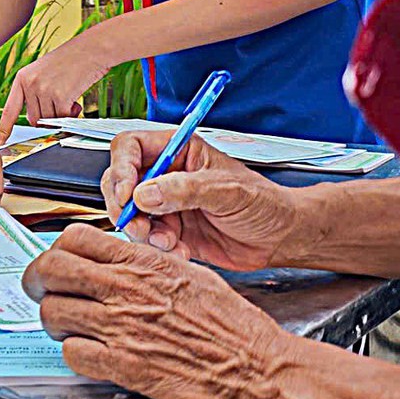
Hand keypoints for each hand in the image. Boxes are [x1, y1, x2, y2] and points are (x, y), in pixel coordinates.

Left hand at [0, 37, 108, 143]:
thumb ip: (36, 93)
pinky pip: (63, 118)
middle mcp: (29, 84)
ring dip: (62, 115)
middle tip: (62, 102)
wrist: (92, 48)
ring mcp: (43, 90)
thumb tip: (38, 121)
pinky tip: (77, 101)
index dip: (4, 128)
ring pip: (49, 121)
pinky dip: (72, 114)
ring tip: (71, 97)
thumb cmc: (72, 61)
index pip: (10, 109)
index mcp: (22, 78)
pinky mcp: (59, 96)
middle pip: (34, 119)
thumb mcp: (44, 73)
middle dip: (48, 117)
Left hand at [23, 225, 294, 398]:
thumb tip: (121, 261)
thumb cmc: (236, 329)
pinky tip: (87, 354)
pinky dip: (73, 354)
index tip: (57, 261)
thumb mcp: (194, 276)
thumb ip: (151, 267)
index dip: (57, 249)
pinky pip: (71, 353)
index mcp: (146, 263)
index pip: (76, 238)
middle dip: (37, 281)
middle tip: (39, 291)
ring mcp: (122, 327)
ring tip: (65, 327)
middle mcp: (128, 289)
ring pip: (53, 312)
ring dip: (53, 321)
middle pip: (51, 269)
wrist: (258, 370)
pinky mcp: (122, 366)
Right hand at [104, 130, 301, 270]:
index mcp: (178, 151)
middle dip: (126, 206)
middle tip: (141, 225)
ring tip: (169, 242)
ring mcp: (165, 204)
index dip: (121, 167)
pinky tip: (181, 251)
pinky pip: (146, 239)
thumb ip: (185, 190)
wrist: (279, 239)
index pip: (130, 147)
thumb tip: (144, 194)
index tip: (127, 192)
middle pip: (120, 182)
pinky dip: (158, 248)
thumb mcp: (227, 191)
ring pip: (130, 214)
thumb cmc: (264, 204)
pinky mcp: (169, 231)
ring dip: (143, 232)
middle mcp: (166, 174)